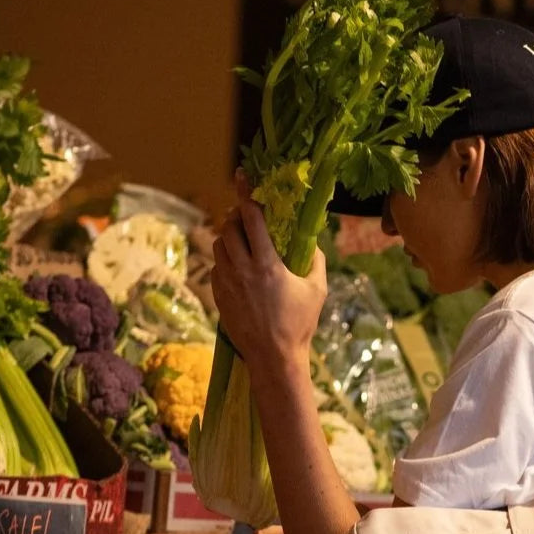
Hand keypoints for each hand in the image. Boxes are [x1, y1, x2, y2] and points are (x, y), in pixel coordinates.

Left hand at [212, 170, 326, 378]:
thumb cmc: (299, 325)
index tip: (243, 176)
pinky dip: (224, 260)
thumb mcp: (317, 291)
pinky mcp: (219, 297)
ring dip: (228, 238)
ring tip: (241, 242)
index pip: (251, 218)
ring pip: (218, 246)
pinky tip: (238, 267)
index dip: (246, 193)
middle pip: (229, 228)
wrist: (274, 358)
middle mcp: (243, 270)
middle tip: (247, 217)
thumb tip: (313, 244)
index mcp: (267, 264)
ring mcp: (227, 284)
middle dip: (236, 216)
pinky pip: (216, 268)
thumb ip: (316, 262)